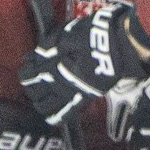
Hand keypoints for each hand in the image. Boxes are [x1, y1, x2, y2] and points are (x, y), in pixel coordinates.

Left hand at [20, 2, 149, 125]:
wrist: (122, 44)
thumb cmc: (97, 33)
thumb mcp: (70, 32)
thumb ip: (51, 45)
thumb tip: (38, 54)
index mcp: (53, 64)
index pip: (30, 73)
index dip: (26, 70)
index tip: (27, 65)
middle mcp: (59, 81)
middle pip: (34, 91)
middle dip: (30, 86)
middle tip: (31, 80)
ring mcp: (72, 91)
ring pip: (45, 105)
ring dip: (39, 101)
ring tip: (40, 96)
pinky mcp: (85, 97)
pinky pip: (66, 113)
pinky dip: (57, 116)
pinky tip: (52, 117)